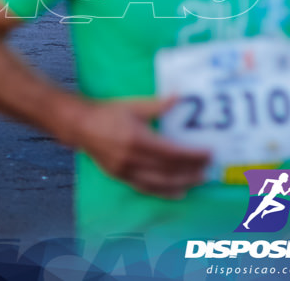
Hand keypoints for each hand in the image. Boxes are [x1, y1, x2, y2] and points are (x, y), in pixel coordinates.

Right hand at [75, 98, 209, 198]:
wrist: (79, 125)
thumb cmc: (107, 113)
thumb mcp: (133, 105)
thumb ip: (157, 104)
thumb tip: (179, 97)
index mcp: (137, 138)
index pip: (172, 151)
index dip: (192, 154)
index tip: (209, 153)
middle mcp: (132, 158)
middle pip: (169, 169)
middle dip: (192, 170)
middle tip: (209, 169)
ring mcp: (125, 170)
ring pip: (160, 182)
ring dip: (182, 183)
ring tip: (199, 180)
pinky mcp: (120, 176)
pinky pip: (146, 188)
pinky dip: (164, 192)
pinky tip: (178, 192)